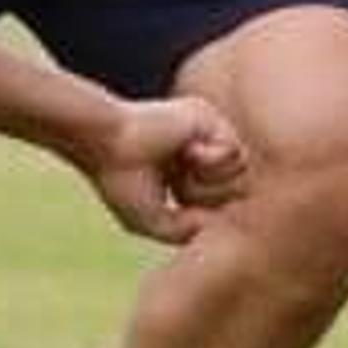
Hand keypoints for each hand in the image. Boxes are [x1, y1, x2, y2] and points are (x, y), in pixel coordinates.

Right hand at [83, 96, 249, 242]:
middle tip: (180, 189)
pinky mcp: (209, 118)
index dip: (209, 212)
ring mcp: (205, 133)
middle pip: (236, 187)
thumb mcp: (152, 221)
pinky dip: (211, 160)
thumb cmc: (120, 181)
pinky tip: (186, 153)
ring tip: (182, 172)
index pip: (220, 198)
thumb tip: (217, 225)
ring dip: (210, 181)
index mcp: (185, 170)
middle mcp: (198, 150)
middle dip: (211, 198)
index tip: (185, 210)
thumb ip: (186, 229)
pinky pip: (233, 150)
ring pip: (240, 170)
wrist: (107, 143)